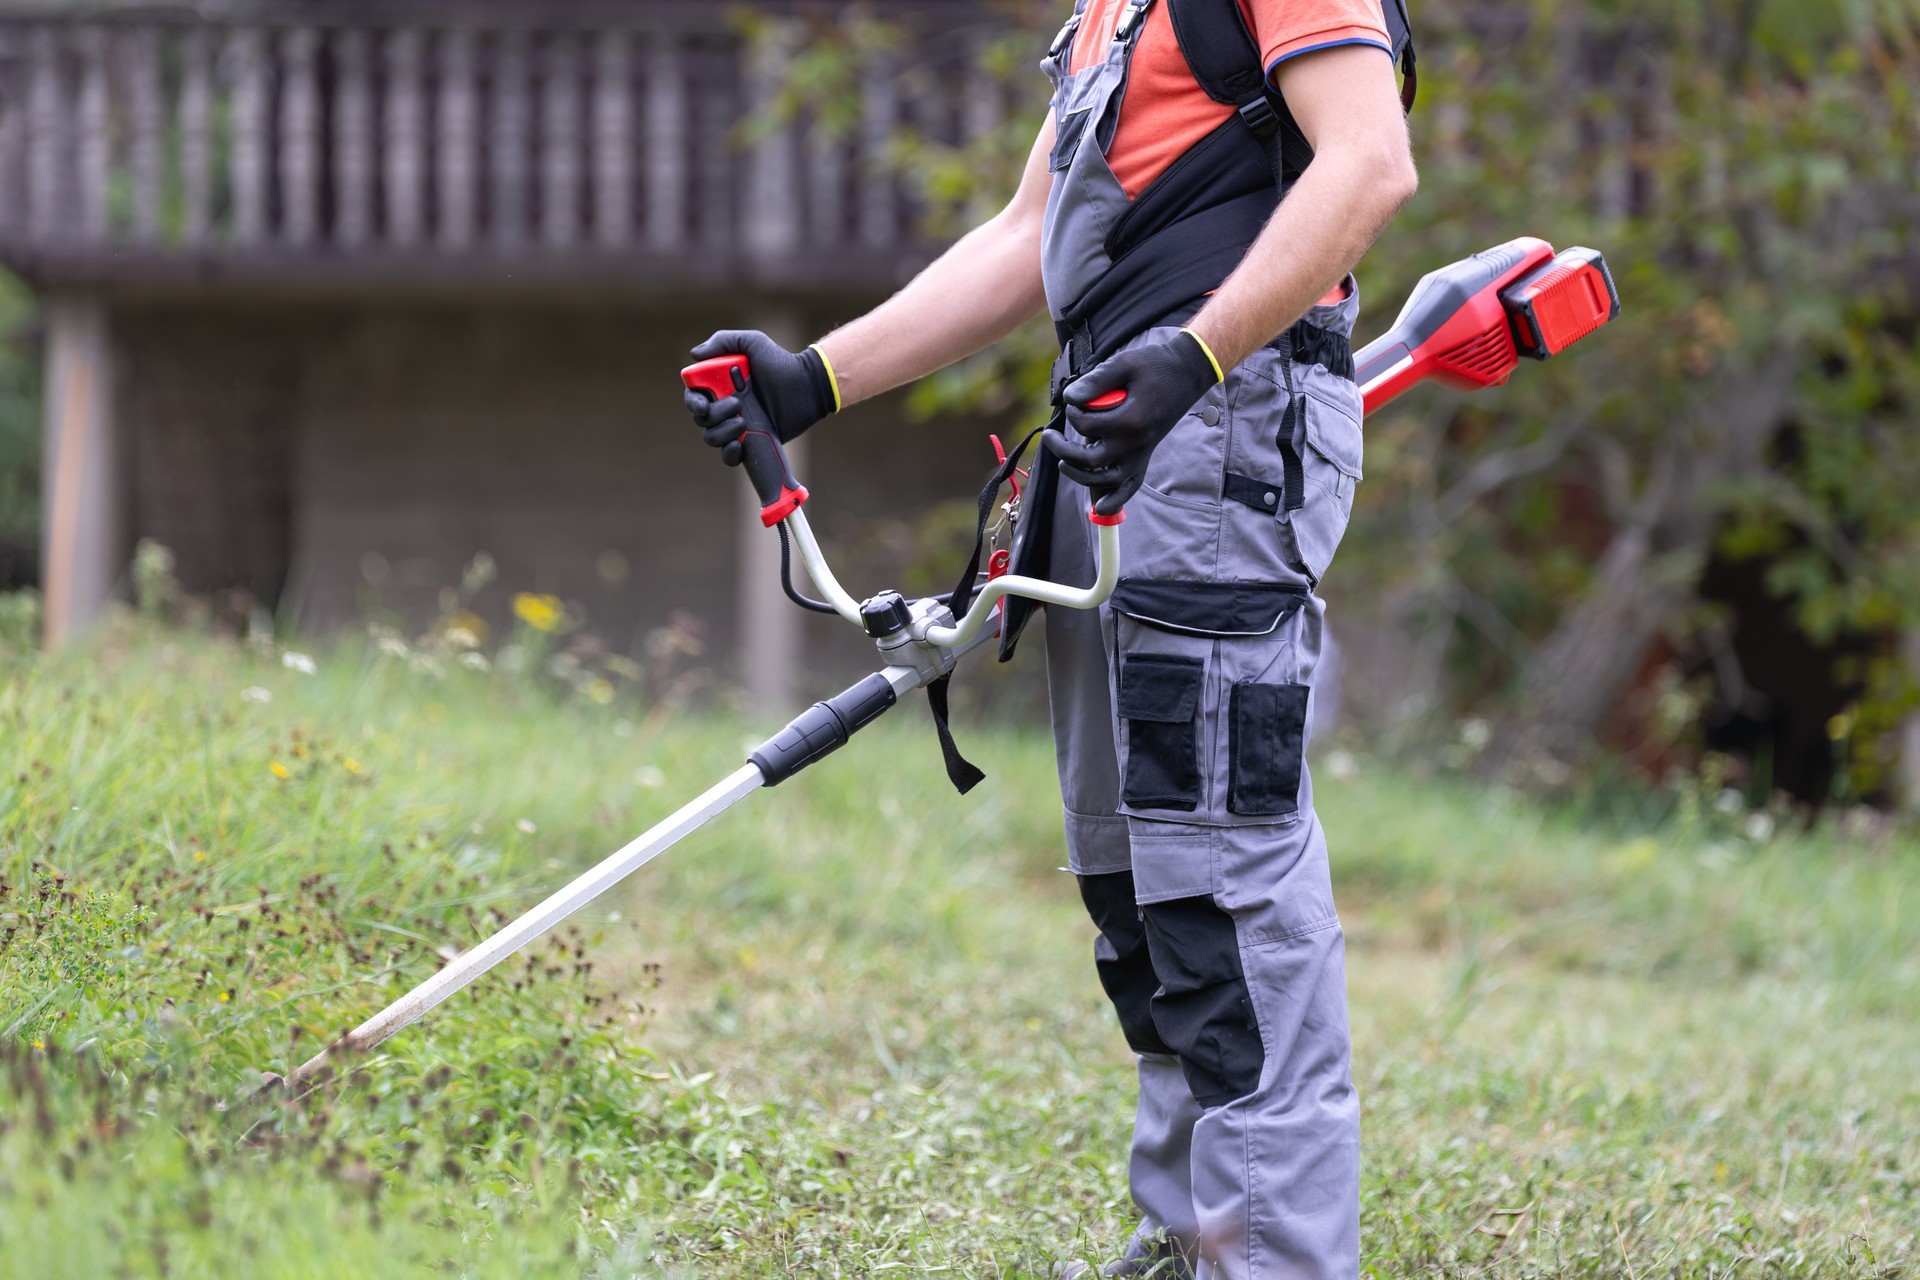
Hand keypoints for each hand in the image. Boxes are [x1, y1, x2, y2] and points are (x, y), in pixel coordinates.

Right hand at [683, 331, 837, 465]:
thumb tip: (694, 355)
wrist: (807, 387)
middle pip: (701, 419)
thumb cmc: (781, 363)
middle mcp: (724, 406)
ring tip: (744, 423)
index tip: (703, 404)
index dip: (693, 402)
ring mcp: (736, 425)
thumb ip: (723, 341)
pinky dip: (728, 454)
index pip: (694, 396)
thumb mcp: (753, 342)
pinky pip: (728, 456)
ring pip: (711, 437)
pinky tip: (738, 445)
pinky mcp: (750, 443)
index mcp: (719, 384)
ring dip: (722, 433)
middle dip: (714, 415)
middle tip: (737, 405)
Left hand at [1042, 330, 1220, 515]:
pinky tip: (1100, 507)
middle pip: (1090, 459)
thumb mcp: (1124, 364)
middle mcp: (1136, 443)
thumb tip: (1070, 398)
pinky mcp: (1144, 457)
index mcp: (1132, 420)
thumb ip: (1096, 381)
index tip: (1074, 399)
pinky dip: (1116, 500)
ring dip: (1079, 475)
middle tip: (1049, 435)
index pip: (1086, 426)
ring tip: (1062, 463)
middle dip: (1063, 449)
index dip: (1072, 412)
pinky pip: (1131, 487)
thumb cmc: (1155, 366)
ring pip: (1105, 479)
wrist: (1186, 373)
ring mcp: (1141, 453)